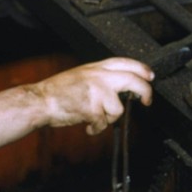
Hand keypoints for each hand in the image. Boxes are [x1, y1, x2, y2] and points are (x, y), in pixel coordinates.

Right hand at [31, 58, 153, 135]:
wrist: (41, 100)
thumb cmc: (59, 91)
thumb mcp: (82, 75)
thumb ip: (101, 77)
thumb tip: (120, 88)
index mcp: (96, 67)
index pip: (126, 62)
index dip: (142, 69)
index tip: (150, 77)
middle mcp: (98, 76)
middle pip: (132, 81)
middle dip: (145, 92)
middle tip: (146, 101)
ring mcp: (96, 91)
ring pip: (117, 109)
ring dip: (107, 119)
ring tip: (94, 118)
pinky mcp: (91, 108)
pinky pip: (103, 123)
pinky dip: (96, 129)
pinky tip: (87, 125)